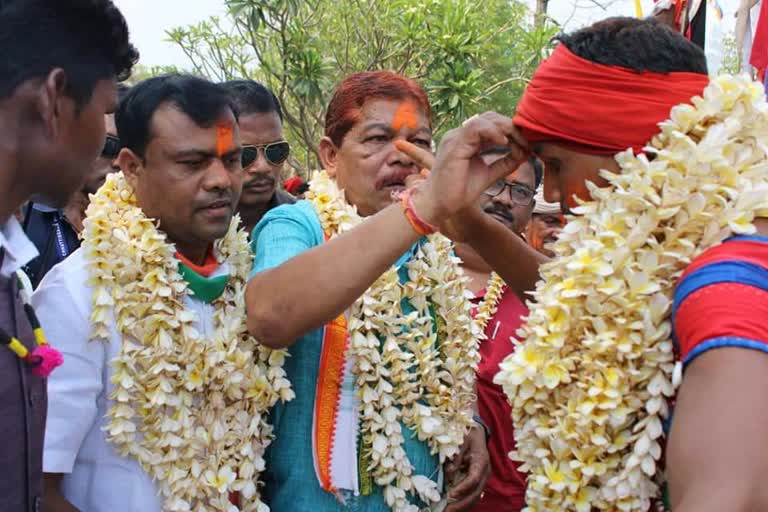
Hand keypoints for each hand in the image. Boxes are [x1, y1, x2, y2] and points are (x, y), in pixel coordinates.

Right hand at [398, 112, 527, 223]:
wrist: (439, 205)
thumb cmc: (457, 192)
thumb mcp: (487, 175)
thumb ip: (503, 164)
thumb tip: (524, 154)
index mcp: (466, 141)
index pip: (491, 124)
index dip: (511, 131)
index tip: (526, 146)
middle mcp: (459, 135)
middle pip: (490, 117)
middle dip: (512, 128)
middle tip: (526, 143)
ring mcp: (455, 138)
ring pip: (484, 119)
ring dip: (505, 129)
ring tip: (517, 143)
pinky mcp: (454, 145)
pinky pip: (476, 128)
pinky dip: (493, 132)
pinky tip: (504, 142)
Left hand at [444, 425, 490, 511]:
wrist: (478, 432)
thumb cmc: (468, 435)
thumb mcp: (460, 441)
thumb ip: (455, 458)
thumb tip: (449, 475)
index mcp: (481, 461)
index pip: (474, 479)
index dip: (463, 488)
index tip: (450, 494)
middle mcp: (485, 472)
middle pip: (476, 493)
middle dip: (462, 504)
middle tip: (448, 511)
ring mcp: (483, 478)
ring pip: (476, 497)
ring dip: (463, 506)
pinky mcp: (479, 481)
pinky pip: (473, 495)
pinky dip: (464, 503)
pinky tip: (454, 507)